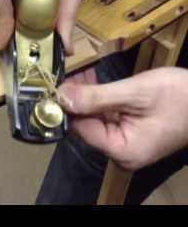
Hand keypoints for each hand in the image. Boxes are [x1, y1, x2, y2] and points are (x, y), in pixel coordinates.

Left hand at [59, 67, 187, 170]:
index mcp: (122, 150)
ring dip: (85, 96)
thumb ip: (96, 97)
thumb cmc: (179, 96)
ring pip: (93, 118)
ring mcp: (125, 143)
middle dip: (75, 100)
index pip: (80, 130)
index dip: (65, 108)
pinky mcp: (129, 132)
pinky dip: (98, 99)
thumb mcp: (134, 93)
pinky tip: (90, 80)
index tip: (52, 86)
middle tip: (63, 74)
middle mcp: (120, 152)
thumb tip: (61, 97)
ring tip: (76, 74)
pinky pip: (105, 115)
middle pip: (85, 125)